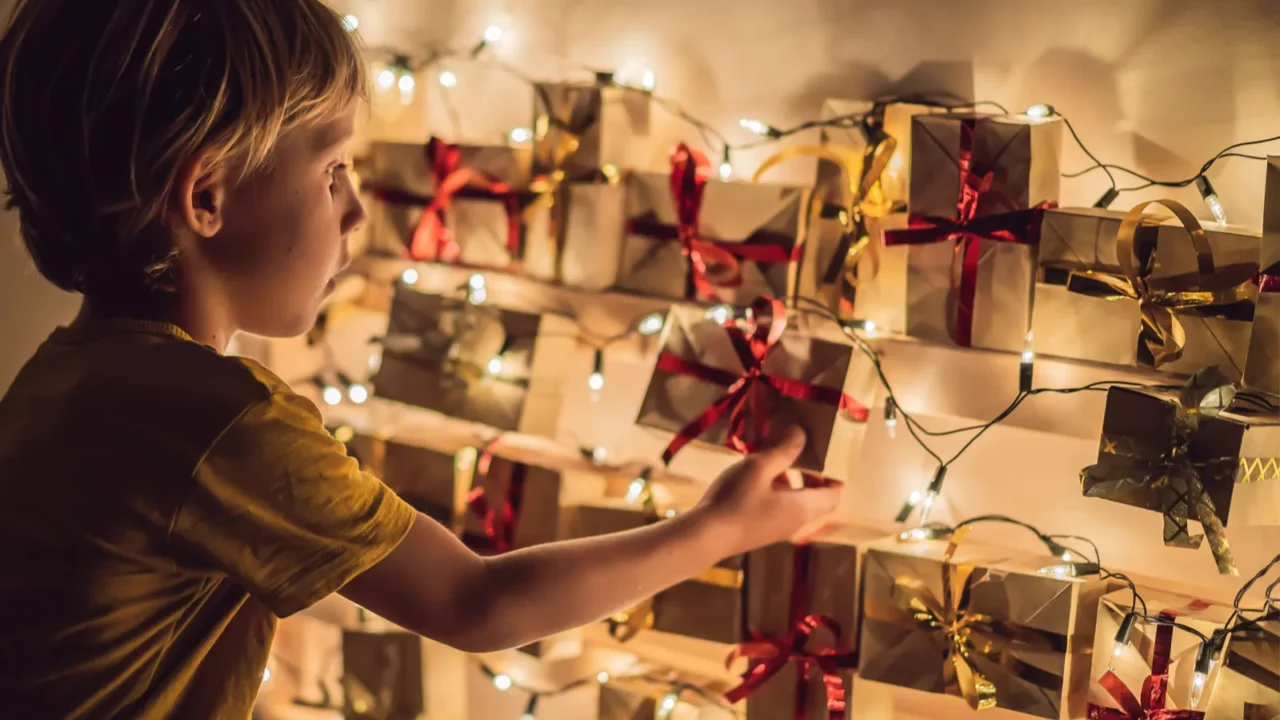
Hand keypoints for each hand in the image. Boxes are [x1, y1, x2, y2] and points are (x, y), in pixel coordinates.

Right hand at [692, 427, 842, 554]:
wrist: (704, 537)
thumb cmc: (735, 500)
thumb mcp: (759, 468)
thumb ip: (784, 450)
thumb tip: (801, 434)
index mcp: (802, 508)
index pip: (834, 495)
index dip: (836, 476)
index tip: (829, 455)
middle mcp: (795, 522)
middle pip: (815, 499)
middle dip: (811, 475)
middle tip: (800, 451)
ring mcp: (776, 529)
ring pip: (794, 502)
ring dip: (789, 480)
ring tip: (770, 457)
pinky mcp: (759, 531)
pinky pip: (777, 508)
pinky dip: (775, 490)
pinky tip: (752, 477)